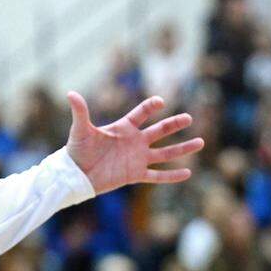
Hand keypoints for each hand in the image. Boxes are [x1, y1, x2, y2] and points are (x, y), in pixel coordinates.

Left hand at [65, 92, 203, 194]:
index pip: (141, 114)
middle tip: (189, 118)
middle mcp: (134, 142)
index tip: (160, 102)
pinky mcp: (135, 174)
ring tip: (200, 142)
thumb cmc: (76, 151)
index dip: (150, 107)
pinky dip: (172, 176)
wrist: (75, 175)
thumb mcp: (80, 130)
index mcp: (123, 128)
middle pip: (160, 131)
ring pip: (165, 152)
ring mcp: (137, 158)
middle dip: (174, 124)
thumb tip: (71, 94)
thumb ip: (80, 112)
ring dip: (182, 148)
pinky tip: (188, 173)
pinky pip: (157, 176)